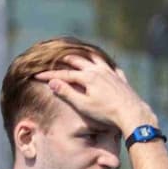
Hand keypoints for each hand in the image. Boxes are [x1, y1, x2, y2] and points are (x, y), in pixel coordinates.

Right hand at [33, 56, 153, 133]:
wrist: (130, 113)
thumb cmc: (105, 112)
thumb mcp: (82, 105)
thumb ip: (67, 93)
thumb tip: (52, 82)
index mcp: (87, 77)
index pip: (64, 74)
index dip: (49, 75)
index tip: (37, 76)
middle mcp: (98, 70)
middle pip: (78, 61)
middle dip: (65, 60)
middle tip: (55, 60)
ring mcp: (110, 73)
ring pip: (95, 58)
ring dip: (84, 56)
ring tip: (79, 55)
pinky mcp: (120, 78)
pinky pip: (111, 66)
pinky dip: (104, 63)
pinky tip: (105, 65)